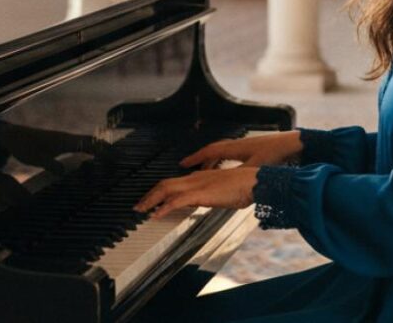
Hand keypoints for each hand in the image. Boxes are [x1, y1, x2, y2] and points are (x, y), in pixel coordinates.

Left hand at [133, 167, 259, 219]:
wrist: (254, 181)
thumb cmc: (245, 186)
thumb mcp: (224, 191)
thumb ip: (213, 194)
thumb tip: (209, 200)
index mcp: (200, 177)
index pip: (174, 182)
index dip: (160, 190)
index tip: (151, 199)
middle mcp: (195, 178)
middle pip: (165, 184)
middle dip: (149, 195)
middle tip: (138, 206)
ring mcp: (196, 185)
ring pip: (166, 189)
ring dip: (151, 200)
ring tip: (140, 210)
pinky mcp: (200, 193)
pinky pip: (176, 200)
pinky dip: (164, 207)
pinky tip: (155, 215)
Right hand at [179, 131, 301, 169]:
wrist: (294, 144)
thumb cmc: (276, 153)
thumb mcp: (254, 168)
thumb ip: (237, 175)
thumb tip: (221, 183)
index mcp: (235, 147)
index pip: (209, 151)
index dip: (195, 158)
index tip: (183, 163)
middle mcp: (238, 144)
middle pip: (213, 150)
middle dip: (200, 159)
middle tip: (189, 167)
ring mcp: (246, 146)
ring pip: (223, 152)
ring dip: (213, 161)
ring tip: (206, 171)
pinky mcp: (255, 150)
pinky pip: (233, 154)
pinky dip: (225, 161)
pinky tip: (228, 170)